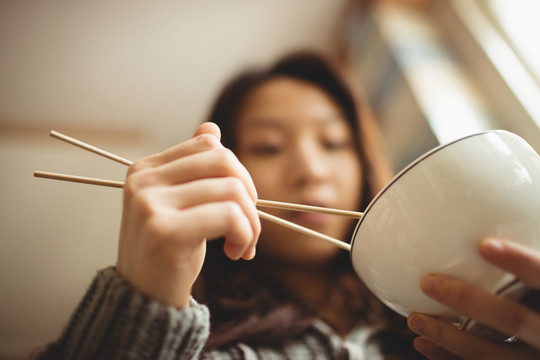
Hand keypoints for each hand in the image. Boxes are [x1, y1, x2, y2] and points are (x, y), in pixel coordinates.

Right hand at [116, 122, 260, 307]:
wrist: (145, 300)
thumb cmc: (168, 251)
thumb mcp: (179, 203)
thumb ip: (194, 167)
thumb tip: (211, 128)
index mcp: (146, 169)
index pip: (209, 144)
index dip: (236, 172)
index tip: (239, 204)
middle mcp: (143, 181)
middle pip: (224, 161)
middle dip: (250, 194)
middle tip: (248, 225)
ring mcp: (149, 204)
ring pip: (232, 190)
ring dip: (251, 223)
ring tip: (242, 245)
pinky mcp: (164, 231)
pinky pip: (229, 215)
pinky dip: (245, 234)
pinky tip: (236, 253)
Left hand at [407, 239, 539, 358]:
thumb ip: (531, 248)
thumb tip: (502, 202)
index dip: (519, 262)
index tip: (484, 245)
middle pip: (513, 320)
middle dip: (468, 301)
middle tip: (428, 281)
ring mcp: (535, 357)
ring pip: (492, 353)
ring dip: (449, 337)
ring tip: (414, 319)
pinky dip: (449, 357)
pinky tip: (423, 343)